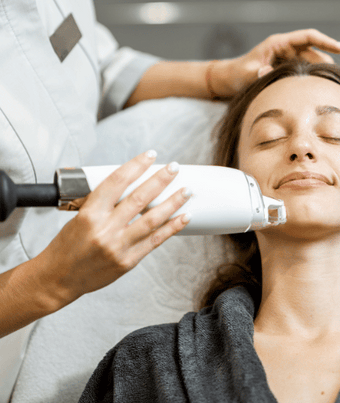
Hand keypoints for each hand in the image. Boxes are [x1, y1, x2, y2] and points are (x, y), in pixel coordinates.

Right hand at [35, 151, 190, 305]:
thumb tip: (129, 183)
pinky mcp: (128, 261)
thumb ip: (103, 202)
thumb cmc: (68, 245)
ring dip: (173, 203)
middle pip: (139, 198)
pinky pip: (155, 241)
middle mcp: (105, 229)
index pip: (117, 182)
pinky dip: (173, 227)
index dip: (136, 166)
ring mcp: (118, 246)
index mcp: (90, 214)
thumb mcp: (79, 216)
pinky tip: (184, 217)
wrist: (59, 278)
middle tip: (174, 168)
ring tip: (186, 191)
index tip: (150, 155)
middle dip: (161, 180)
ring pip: (153, 220)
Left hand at [214, 28, 339, 96]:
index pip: (309, 37)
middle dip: (327, 66)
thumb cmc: (237, 74)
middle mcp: (288, 50)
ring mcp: (290, 61)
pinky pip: (306, 76)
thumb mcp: (246, 74)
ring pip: (313, 67)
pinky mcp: (289, 72)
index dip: (327, 42)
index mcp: (279, 43)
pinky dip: (312, 84)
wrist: (230, 81)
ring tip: (328, 92)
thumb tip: (268, 74)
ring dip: (319, 77)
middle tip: (336, 82)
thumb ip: (257, 74)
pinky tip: (318, 96)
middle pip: (316, 54)